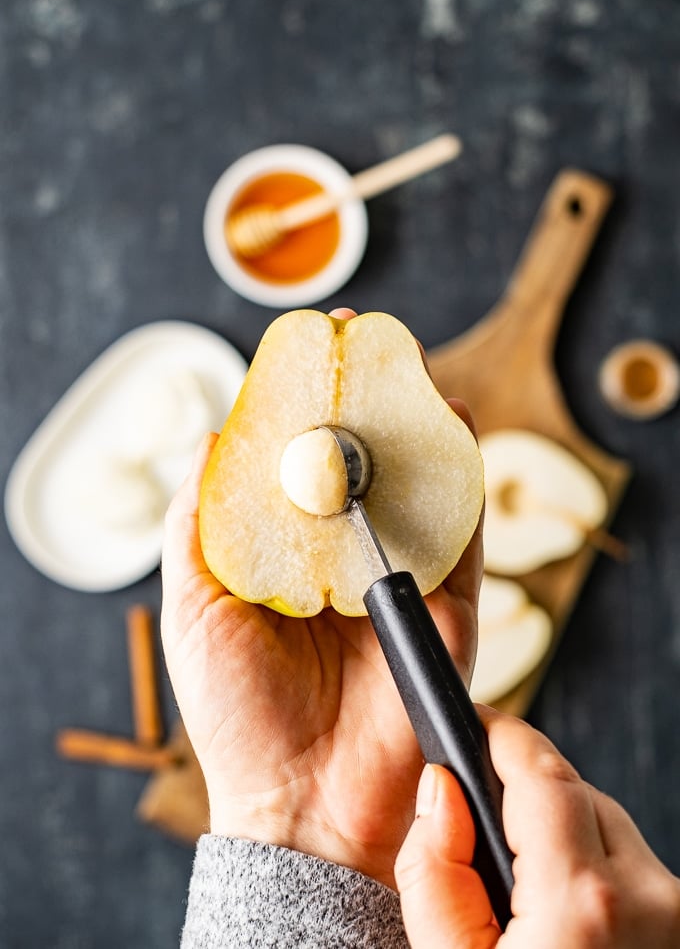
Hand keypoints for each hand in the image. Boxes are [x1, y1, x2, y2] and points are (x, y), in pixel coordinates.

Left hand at [160, 310, 482, 888]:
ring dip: (411, 419)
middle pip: (359, 460)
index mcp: (286, 556)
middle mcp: (343, 557)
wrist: (301, 800)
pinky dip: (459, 475)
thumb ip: (199, 525)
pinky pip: (461, 529)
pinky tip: (449, 422)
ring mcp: (396, 577)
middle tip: (356, 338)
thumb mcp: (193, 605)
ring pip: (412, 481)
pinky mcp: (443, 605)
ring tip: (401, 363)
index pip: (297, 464)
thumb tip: (212, 442)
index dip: (299, 405)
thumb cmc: (237, 711)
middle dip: (360, 395)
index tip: (302, 351)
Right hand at [396, 707, 679, 946]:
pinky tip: (562, 918)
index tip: (472, 719)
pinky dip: (596, 873)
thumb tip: (440, 790)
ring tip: (519, 891)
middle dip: (526, 791)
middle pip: (578, 794)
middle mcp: (655, 900)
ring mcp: (679, 919)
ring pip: (612, 831)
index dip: (500, 734)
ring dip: (563, 835)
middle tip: (476, 822)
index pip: (541, 770)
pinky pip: (637, 873)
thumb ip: (434, 871)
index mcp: (585, 903)